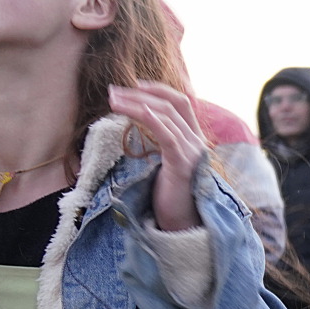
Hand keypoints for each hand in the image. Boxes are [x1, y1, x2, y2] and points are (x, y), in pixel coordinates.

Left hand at [107, 83, 210, 230]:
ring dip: (136, 104)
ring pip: (165, 116)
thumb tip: (141, 126)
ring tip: (112, 100)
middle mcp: (197, 141)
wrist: (183, 224)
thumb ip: (162, 142)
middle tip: (113, 91)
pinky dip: (152, 120)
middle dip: (141, 93)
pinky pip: (168, 136)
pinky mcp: (183, 165)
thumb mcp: (166, 162)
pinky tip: (138, 110)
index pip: (181, 102)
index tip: (134, 85)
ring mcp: (192, 152)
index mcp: (194, 139)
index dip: (159, 89)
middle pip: (172, 104)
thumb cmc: (171, 195)